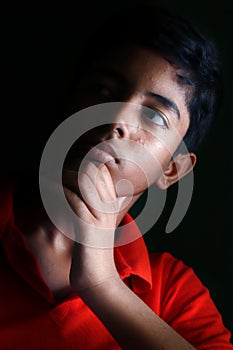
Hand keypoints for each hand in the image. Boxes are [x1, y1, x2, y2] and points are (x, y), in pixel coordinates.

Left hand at [62, 161, 123, 291]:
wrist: (98, 278)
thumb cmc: (93, 250)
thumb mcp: (96, 223)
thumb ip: (93, 205)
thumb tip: (78, 190)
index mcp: (112, 203)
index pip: (101, 169)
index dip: (83, 163)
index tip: (66, 167)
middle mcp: (109, 206)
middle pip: (93, 170)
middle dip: (70, 166)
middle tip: (55, 173)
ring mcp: (100, 215)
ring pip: (83, 181)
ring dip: (62, 177)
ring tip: (49, 181)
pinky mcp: (88, 227)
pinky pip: (73, 200)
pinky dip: (57, 192)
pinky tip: (48, 192)